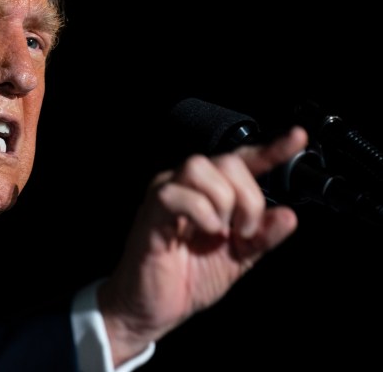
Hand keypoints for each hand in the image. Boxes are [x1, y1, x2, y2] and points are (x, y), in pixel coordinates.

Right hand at [98, 126, 308, 363]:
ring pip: (200, 167)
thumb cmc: (188, 280)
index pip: (242, 161)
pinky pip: (176, 193)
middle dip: (248, 196)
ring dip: (223, 201)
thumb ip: (263, 237)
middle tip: (245, 230)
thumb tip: (288, 216)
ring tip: (222, 232)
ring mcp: (167, 195)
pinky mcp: (151, 211)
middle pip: (226, 161)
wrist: (154, 310)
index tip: (297, 138)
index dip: (271, 148)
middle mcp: (188, 187)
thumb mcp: (239, 259)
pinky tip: (207, 232)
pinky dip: (200, 212)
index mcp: (212, 194)